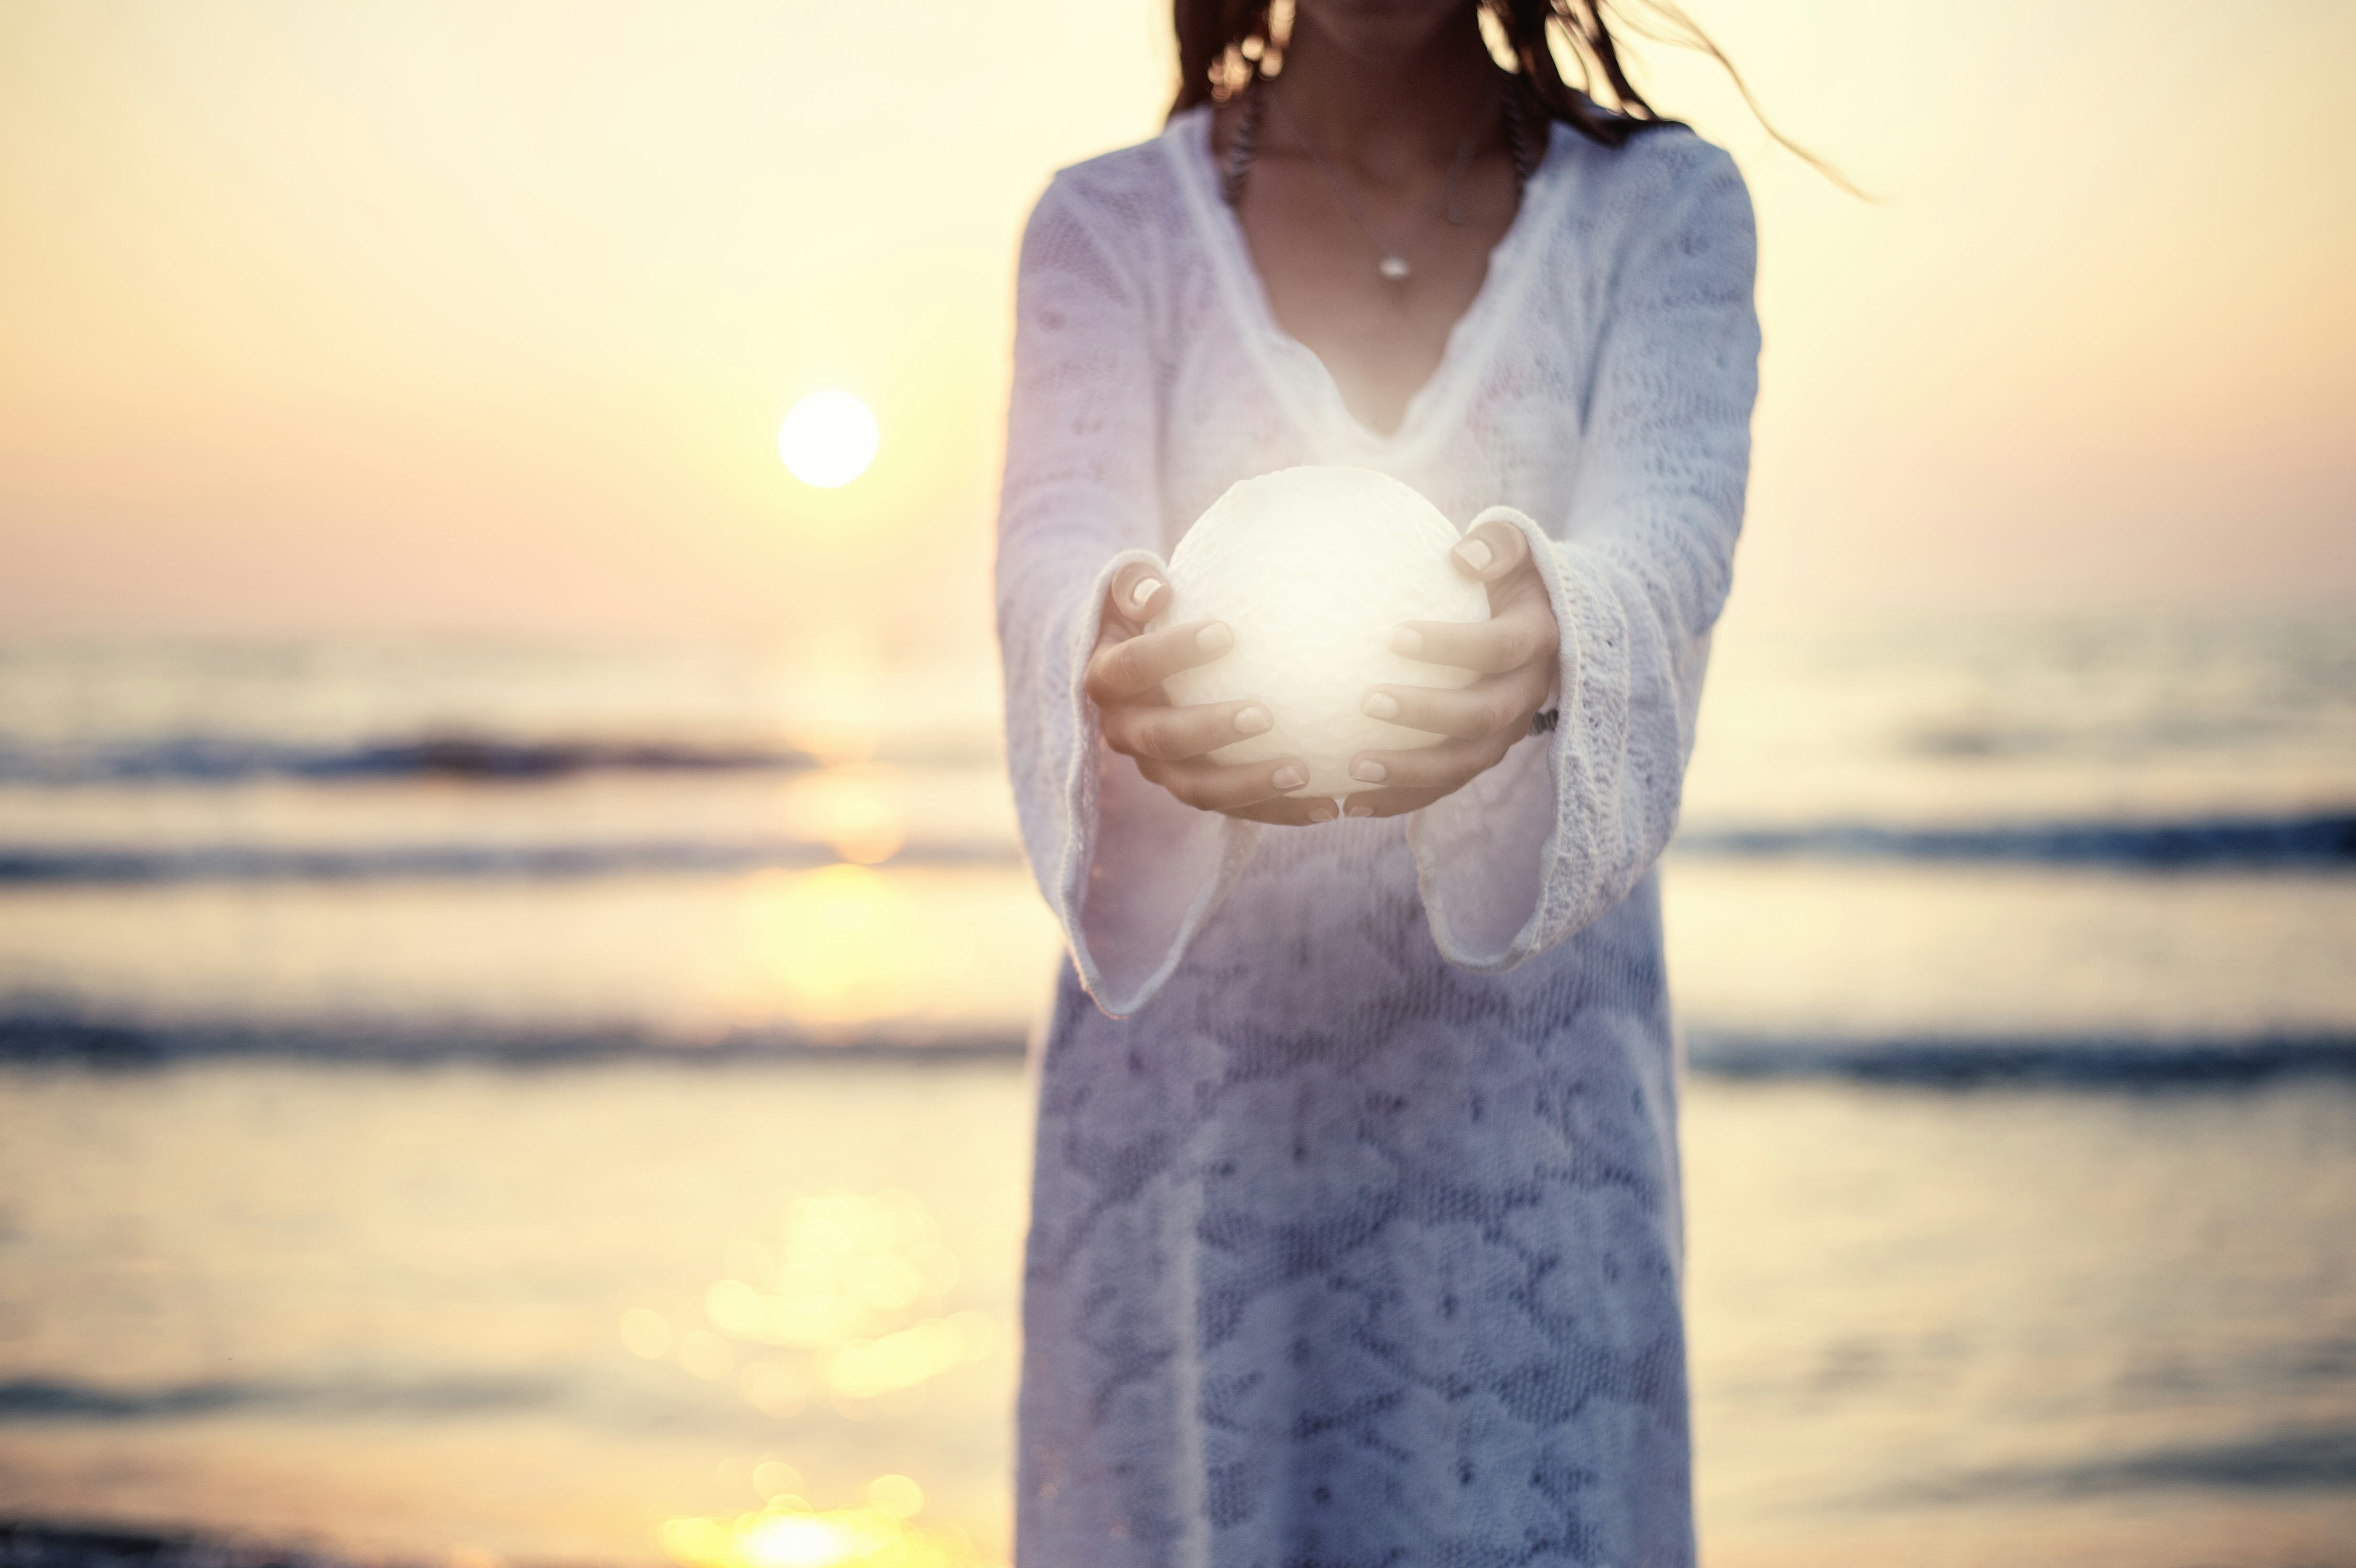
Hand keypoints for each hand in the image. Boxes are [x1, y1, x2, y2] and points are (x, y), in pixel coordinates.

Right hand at [1084, 561, 1332, 826]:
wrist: (1142, 671)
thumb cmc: (1150, 617)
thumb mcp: (1132, 593)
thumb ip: (1136, 584)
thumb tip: (1158, 590)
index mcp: (1107, 680)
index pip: (1133, 667)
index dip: (1172, 652)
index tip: (1225, 633)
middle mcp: (1125, 732)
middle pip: (1163, 738)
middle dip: (1212, 729)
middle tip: (1264, 714)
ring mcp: (1158, 769)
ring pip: (1198, 789)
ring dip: (1250, 784)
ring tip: (1303, 773)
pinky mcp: (1193, 791)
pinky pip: (1236, 810)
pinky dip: (1279, 812)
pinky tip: (1328, 807)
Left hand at [1340, 516, 1561, 819]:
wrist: (1535, 621)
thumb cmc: (1506, 575)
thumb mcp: (1512, 546)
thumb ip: (1496, 543)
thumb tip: (1463, 555)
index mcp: (1537, 640)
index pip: (1499, 647)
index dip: (1453, 645)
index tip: (1395, 635)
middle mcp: (1528, 694)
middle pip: (1482, 716)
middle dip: (1426, 714)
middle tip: (1366, 701)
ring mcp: (1507, 733)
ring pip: (1463, 764)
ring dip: (1409, 771)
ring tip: (1352, 768)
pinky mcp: (1481, 757)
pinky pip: (1442, 786)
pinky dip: (1399, 800)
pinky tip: (1346, 803)